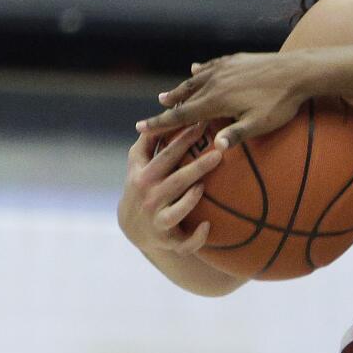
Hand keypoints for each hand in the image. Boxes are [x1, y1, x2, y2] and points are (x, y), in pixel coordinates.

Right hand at [119, 125, 221, 256]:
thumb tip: (164, 110)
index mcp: (143, 175)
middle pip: (174, 180)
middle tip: (219, 153)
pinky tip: (207, 226)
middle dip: (195, 167)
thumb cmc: (142, 186)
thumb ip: (148, 141)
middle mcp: (149, 197)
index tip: (202, 123)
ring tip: (203, 187)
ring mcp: (157, 219)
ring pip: (176, 211)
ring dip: (190, 200)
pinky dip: (195, 237)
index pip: (165, 155)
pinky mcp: (168, 240)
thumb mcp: (138, 164)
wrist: (133, 229)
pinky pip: (184, 242)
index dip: (182, 138)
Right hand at [135, 52, 307, 149]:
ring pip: (196, 80)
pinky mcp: (237, 59)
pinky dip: (201, 71)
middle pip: (185, 97)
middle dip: (167, 107)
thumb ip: (236, 135)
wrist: (299, 70)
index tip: (140, 127)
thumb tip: (214, 148)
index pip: (182, 114)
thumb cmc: (281, 102)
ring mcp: (226, 68)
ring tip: (166, 95)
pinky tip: (196, 70)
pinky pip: (213, 66)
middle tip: (151, 114)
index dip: (161, 122)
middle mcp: (216, 81)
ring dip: (180, 89)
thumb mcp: (260, 124)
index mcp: (217, 100)